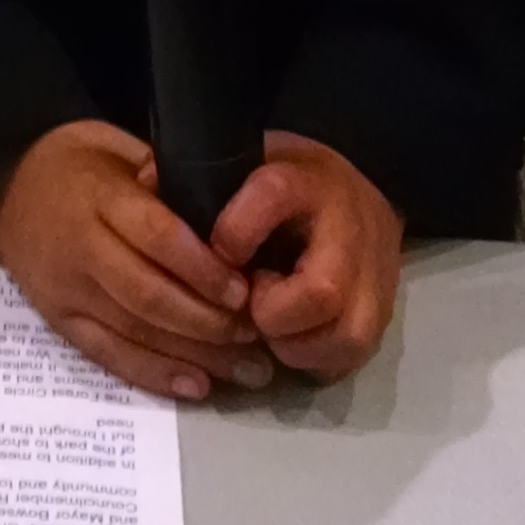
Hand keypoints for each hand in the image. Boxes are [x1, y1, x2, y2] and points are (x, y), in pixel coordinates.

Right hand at [0, 120, 273, 401]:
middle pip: (147, 294)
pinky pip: (107, 354)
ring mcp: (65, 291)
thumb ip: (164, 177)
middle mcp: (78, 249)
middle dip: (207, 321)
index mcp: (97, 197)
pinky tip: (196, 385)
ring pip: (133, 331)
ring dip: (195, 355)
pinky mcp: (58, 321)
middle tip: (257, 336)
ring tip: (247, 370)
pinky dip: (153, 374)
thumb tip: (223, 210)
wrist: (3, 183)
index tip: (244, 289)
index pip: (153, 236)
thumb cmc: (75, 161)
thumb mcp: (117, 146)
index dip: (201, 268)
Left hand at [209, 135, 402, 381]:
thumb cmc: (287, 184)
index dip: (235, 231)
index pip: (274, 195)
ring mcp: (372, 280)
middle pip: (321, 290)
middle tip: (248, 304)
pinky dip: (312, 361)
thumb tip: (143, 183)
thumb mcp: (248, 163)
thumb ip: (201, 177)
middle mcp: (346, 231)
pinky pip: (349, 359)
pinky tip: (289, 341)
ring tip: (268, 326)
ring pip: (343, 336)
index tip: (215, 251)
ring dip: (292, 346)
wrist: (358, 199)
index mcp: (304, 182)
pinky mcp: (381, 319)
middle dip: (271, 313)